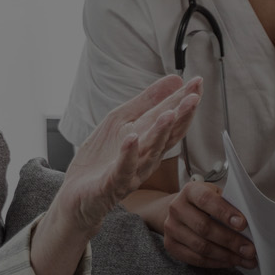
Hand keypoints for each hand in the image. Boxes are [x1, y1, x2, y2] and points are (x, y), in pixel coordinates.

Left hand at [49, 75, 200, 237]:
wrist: (78, 194)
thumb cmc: (101, 159)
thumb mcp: (122, 121)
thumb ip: (147, 101)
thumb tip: (173, 80)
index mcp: (148, 142)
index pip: (170, 119)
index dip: (183, 101)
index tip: (197, 83)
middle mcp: (145, 157)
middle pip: (166, 135)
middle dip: (181, 117)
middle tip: (194, 98)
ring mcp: (130, 171)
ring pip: (149, 152)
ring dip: (159, 133)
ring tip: (168, 114)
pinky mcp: (111, 183)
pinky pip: (122, 169)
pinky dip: (128, 155)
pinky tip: (132, 140)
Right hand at [158, 181, 254, 268]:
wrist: (181, 211)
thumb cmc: (206, 204)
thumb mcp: (216, 195)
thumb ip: (230, 205)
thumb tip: (252, 225)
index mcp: (190, 191)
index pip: (206, 200)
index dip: (224, 212)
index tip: (242, 224)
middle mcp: (176, 208)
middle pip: (204, 227)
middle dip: (230, 240)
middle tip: (250, 250)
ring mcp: (170, 228)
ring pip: (200, 246)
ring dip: (226, 256)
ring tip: (245, 260)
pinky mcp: (170, 245)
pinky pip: (195, 259)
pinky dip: (216, 263)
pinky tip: (230, 262)